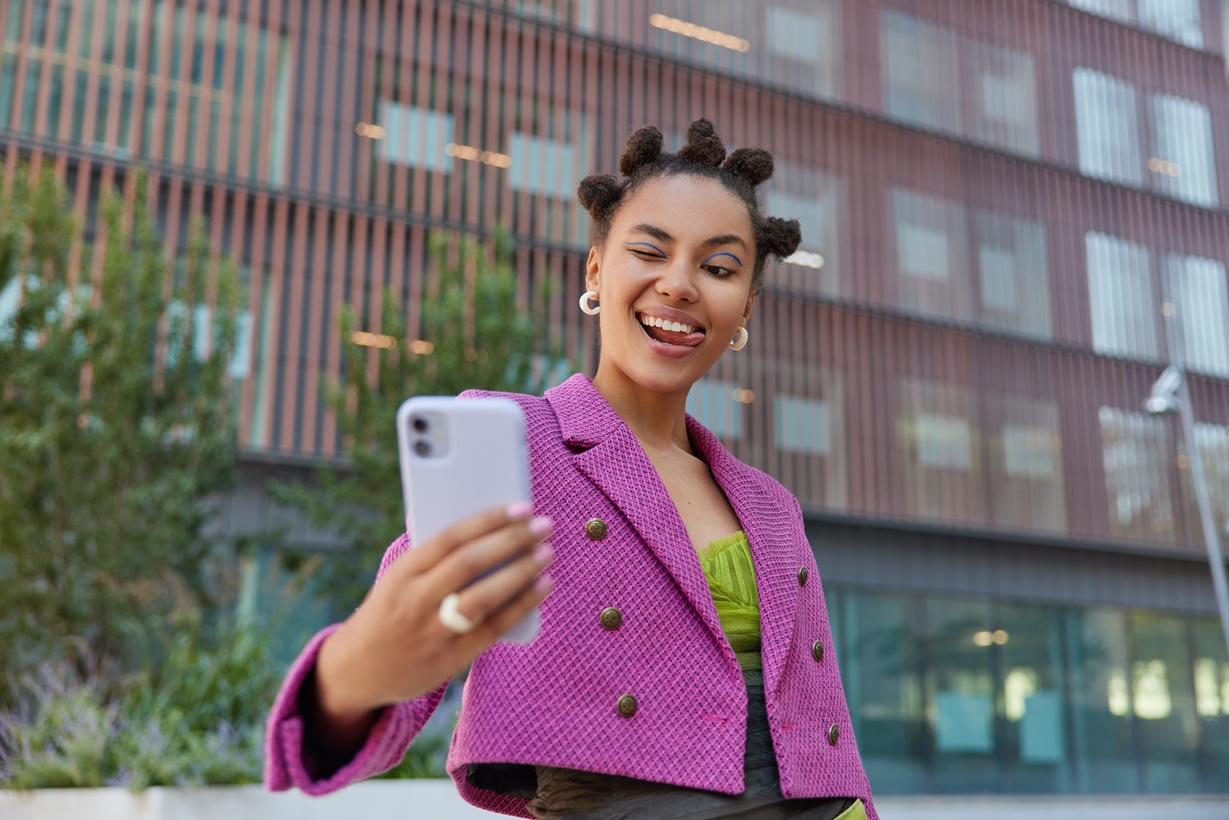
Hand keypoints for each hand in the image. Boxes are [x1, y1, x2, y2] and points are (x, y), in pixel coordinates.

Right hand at [305, 503, 552, 757]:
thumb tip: (489, 527)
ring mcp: (433, 631)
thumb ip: (435, 557)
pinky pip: (493, 628)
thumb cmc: (392, 609)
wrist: (359, 668)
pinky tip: (542, 587)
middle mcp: (416, 600)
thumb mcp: (400, 578)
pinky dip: (522, 605)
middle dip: (512, 540)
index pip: (450, 538)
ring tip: (546, 553)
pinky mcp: (450, 658)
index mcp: (403, 572)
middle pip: (471, 563)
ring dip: (521, 572)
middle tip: (543, 525)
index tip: (521, 507)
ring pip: (483, 597)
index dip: (489, 520)